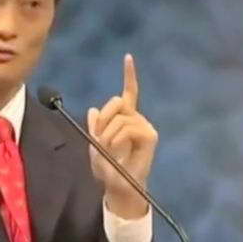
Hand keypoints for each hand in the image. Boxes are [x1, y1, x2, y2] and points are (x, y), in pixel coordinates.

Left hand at [87, 54, 158, 218]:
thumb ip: (94, 127)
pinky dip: (116, 138)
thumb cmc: (106, 167)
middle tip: (99, 138)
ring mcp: (144, 126)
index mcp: (123, 118)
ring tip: (107, 148)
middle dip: (103, 118)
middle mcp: (136, 118)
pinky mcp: (150, 136)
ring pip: (120, 117)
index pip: (128, 92)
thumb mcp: (94, 144)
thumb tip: (92, 109)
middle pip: (117, 101)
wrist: (116, 185)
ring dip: (108, 133)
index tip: (128, 56)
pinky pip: (127, 128)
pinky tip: (117, 149)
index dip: (129, 74)